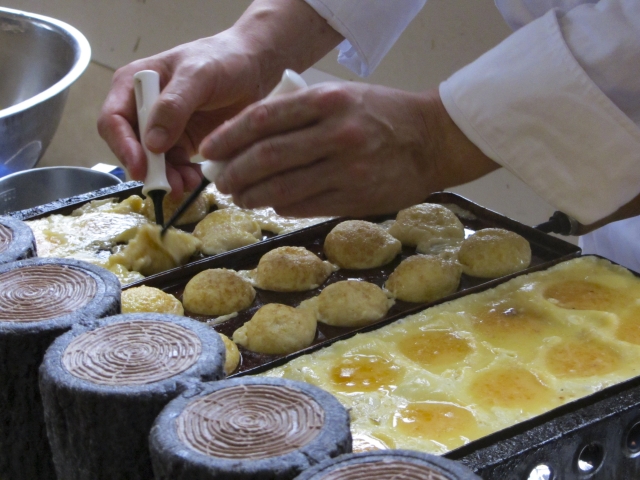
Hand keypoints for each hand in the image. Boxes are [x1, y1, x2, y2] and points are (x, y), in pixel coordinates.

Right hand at [97, 0, 342, 197]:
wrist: (254, 66)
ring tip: (187, 185)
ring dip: (166, 177)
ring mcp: (163, 127)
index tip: (140, 168)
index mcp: (135, 83)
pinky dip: (182, 175)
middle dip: (147, 169)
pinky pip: (175, 165)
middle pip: (132, 146)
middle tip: (168, 186)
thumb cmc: (224, 59)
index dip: (123, 146)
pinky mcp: (183, 141)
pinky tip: (195, 179)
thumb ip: (174, 105)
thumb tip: (151, 143)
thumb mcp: (198, 75)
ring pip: (154, 161)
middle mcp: (143, 107)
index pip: (114, 119)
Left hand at [200, 83, 498, 216]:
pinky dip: (281, 206)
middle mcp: (336, 134)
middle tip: (220, 180)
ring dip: (252, 195)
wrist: (433, 140)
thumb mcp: (342, 96)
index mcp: (328, 101)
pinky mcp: (356, 197)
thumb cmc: (382, 115)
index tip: (210, 149)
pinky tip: (271, 204)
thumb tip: (251, 139)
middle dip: (235, 171)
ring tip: (238, 196)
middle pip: (267, 156)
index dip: (228, 136)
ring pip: (282, 186)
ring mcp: (347, 169)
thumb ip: (300, 112)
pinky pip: (305, 205)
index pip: (263, 119)